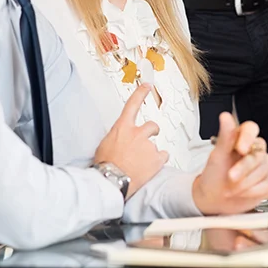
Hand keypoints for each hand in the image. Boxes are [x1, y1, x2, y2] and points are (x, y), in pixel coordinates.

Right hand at [94, 84, 168, 198]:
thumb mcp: (104, 144)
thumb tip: (119, 139)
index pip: (133, 104)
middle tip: (145, 143)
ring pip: (156, 144)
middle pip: (152, 126)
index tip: (148, 85)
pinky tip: (149, 168)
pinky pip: (163, 156)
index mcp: (122, 127)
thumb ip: (116, 137)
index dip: (141, 93)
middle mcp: (137, 133)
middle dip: (152, 132)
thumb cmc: (104, 166)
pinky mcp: (156, 159)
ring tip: (141, 164)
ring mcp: (148, 145)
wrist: (110, 182)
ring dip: (151, 152)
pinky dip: (159, 161)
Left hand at [193, 112, 267, 214]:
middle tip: (231, 177)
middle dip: (244, 168)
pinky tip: (246, 192)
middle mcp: (254, 149)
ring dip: (249, 181)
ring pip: (267, 167)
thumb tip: (225, 116)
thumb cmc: (214, 175)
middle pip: (259, 152)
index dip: (248, 137)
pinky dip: (258, 189)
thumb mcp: (217, 156)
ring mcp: (263, 164)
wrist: (215, 199)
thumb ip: (225, 137)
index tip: (240, 149)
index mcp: (240, 138)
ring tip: (234, 188)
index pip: (251, 128)